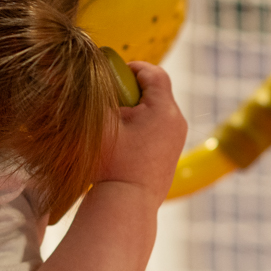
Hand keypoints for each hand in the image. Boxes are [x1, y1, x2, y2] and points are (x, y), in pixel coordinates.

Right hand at [96, 61, 187, 204]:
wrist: (127, 203)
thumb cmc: (112, 163)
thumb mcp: (101, 122)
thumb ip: (99, 94)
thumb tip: (91, 77)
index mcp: (163, 109)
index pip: (154, 73)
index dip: (133, 68)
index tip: (112, 76)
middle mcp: (177, 120)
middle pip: (157, 90)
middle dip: (133, 90)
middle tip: (110, 100)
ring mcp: (178, 137)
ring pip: (158, 108)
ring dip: (138, 108)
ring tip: (116, 122)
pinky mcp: (173, 151)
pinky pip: (160, 126)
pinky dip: (143, 124)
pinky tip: (125, 139)